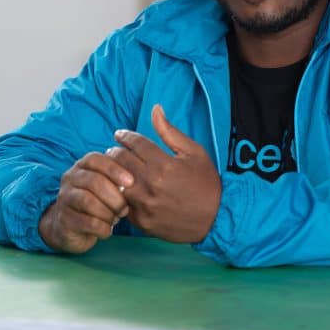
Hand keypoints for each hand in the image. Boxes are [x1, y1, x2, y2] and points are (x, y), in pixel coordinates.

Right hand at [38, 152, 133, 253]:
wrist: (70, 228)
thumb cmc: (95, 203)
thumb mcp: (104, 188)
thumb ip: (115, 181)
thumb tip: (132, 184)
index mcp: (81, 167)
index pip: (95, 159)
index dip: (113, 169)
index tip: (130, 182)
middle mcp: (70, 179)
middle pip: (93, 181)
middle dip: (114, 196)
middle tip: (124, 208)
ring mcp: (64, 199)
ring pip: (88, 201)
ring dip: (107, 212)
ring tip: (115, 219)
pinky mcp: (64, 219)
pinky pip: (87, 222)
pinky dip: (102, 227)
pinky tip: (107, 230)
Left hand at [109, 104, 220, 242]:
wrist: (216, 220)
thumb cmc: (206, 183)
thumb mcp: (194, 152)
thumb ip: (170, 131)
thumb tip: (155, 108)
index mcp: (164, 165)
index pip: (134, 143)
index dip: (125, 136)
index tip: (120, 135)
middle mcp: (151, 185)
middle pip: (120, 160)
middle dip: (114, 151)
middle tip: (115, 149)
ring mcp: (145, 205)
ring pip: (115, 182)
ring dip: (113, 172)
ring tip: (115, 168)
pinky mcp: (142, 221)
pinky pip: (120, 203)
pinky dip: (118, 193)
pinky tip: (121, 188)